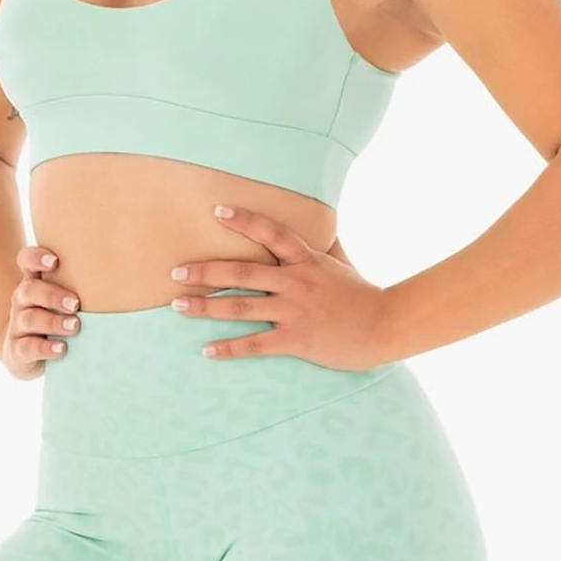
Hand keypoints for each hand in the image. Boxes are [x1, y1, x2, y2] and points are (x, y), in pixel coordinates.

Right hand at [1, 245, 81, 379]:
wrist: (31, 353)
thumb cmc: (60, 316)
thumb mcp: (69, 298)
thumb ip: (87, 284)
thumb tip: (133, 272)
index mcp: (35, 281)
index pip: (26, 260)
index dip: (36, 257)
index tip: (55, 261)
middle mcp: (23, 300)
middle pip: (29, 290)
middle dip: (52, 295)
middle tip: (76, 303)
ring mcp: (18, 325)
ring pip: (29, 319)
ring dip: (53, 322)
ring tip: (74, 326)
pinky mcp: (18, 350)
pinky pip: (27, 347)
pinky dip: (45, 347)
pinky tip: (61, 348)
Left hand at [169, 205, 391, 371]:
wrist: (385, 325)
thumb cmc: (362, 294)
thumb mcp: (342, 262)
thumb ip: (326, 246)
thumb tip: (324, 222)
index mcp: (306, 260)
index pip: (272, 232)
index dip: (245, 220)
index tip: (218, 210)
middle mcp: (296, 281)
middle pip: (242, 272)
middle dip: (205, 271)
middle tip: (175, 271)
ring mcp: (294, 311)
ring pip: (241, 307)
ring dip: (206, 306)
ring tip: (178, 306)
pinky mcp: (296, 339)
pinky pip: (256, 344)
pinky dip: (229, 348)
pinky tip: (207, 350)